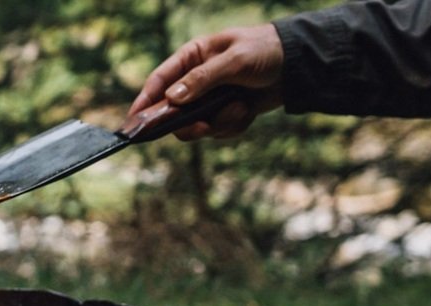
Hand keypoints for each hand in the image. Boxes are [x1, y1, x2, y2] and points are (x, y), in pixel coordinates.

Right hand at [127, 24, 284, 139]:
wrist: (297, 65)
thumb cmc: (264, 51)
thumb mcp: (234, 61)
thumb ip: (202, 79)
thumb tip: (172, 98)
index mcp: (191, 57)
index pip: (159, 81)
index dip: (144, 101)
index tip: (133, 121)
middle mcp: (195, 81)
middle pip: (173, 112)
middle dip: (188, 122)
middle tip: (202, 126)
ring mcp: (209, 99)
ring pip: (196, 125)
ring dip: (218, 123)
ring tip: (239, 109)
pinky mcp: (225, 113)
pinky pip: (218, 130)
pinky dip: (233, 125)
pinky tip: (247, 111)